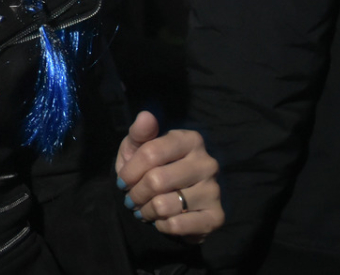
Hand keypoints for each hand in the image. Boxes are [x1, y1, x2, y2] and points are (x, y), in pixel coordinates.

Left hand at [115, 111, 223, 240]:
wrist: (169, 199)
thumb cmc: (151, 167)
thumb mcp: (138, 147)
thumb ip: (140, 133)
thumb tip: (146, 115)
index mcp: (190, 139)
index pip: (151, 153)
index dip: (130, 170)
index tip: (123, 179)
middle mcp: (207, 162)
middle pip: (156, 180)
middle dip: (135, 193)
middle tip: (132, 198)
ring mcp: (214, 190)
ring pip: (164, 205)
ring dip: (146, 211)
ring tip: (144, 209)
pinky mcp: (216, 216)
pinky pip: (178, 225)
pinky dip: (161, 225)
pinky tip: (161, 220)